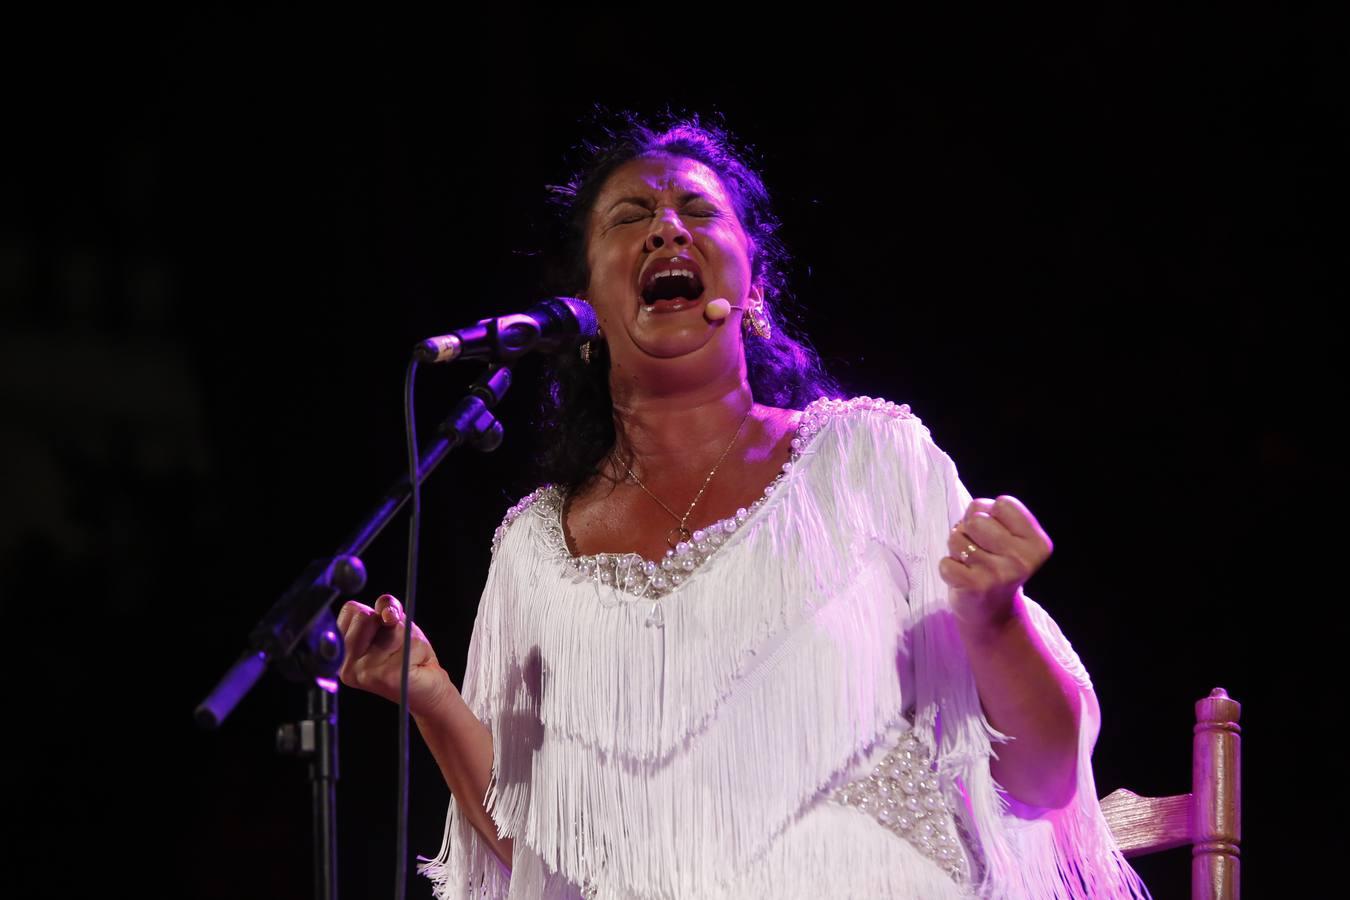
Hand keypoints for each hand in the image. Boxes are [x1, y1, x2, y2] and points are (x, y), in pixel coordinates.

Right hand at [336, 594, 451, 719]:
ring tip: (404, 655)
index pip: (350, 609)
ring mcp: (364, 672)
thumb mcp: (394, 623)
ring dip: (406, 636)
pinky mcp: (385, 677)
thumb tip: (387, 612)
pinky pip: (408, 642)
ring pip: (390, 628)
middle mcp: (346, 665)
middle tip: (395, 646)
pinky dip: (418, 647)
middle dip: (388, 624)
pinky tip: (413, 663)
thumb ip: (386, 607)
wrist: (427, 690)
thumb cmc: (408, 655)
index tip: (383, 629)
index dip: (373, 612)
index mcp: (340, 652)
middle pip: (366, 616)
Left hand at [939, 495, 1052, 629]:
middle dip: (969, 530)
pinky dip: (948, 568)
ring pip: (957, 538)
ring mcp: (999, 574)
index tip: (995, 536)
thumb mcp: (1007, 538)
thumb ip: (993, 516)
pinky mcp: (976, 587)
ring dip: (957, 550)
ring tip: (971, 565)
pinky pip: (945, 562)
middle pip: (976, 518)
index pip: (1003, 503)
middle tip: (979, 552)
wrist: (993, 614)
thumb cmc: (995, 564)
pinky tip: (963, 579)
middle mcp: (1022, 559)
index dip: (990, 514)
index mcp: (1037, 543)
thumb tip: (973, 512)